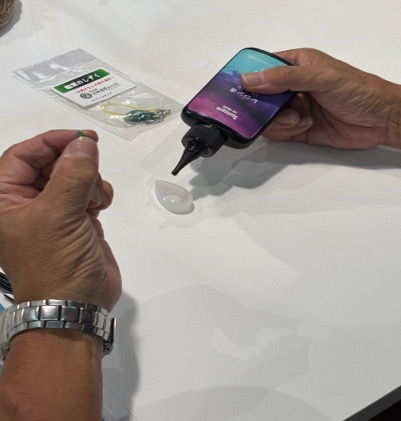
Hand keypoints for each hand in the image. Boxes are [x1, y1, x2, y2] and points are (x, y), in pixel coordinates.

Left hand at [0, 130, 120, 310]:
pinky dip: (98, 194)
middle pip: (51, 163)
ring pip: (74, 176)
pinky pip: (88, 192)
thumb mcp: (58, 215)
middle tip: (91, 173)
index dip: (51, 142)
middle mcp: (26, 203)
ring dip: (90, 182)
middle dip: (75, 166)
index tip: (82, 137)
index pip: (23, 155)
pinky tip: (101, 208)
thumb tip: (85, 144)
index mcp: (4, 200)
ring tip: (95, 202)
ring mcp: (53, 212)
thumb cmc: (55, 263)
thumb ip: (73, 174)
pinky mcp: (76, 221)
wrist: (77, 306)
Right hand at [241, 48, 400, 148]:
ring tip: (299, 118)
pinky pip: (278, 133)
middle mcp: (292, 88)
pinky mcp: (297, 129)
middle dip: (263, 106)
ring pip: (267, 118)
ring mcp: (293, 109)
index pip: (263, 67)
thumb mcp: (321, 77)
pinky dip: (287, 131)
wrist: (379, 120)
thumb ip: (285, 79)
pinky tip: (304, 125)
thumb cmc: (358, 90)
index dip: (249, 76)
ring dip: (279, 121)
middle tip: (268, 110)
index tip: (240, 87)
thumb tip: (253, 79)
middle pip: (260, 97)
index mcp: (296, 65)